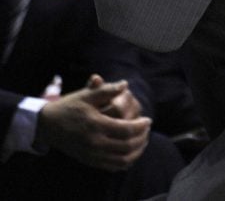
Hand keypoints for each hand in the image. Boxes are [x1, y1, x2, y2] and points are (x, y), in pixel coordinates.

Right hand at [36, 78, 151, 171]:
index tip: (148, 120)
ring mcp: (92, 155)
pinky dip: (125, 162)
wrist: (49, 125)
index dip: (140, 126)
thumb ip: (106, 90)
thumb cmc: (69, 107)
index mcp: (95, 125)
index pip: (125, 130)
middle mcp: (94, 143)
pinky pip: (112, 167)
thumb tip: (125, 84)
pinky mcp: (90, 161)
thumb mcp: (86, 95)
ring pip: (122, 160)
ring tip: (143, 141)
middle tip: (147, 129)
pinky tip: (131, 152)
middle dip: (142, 138)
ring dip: (136, 152)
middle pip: (126, 146)